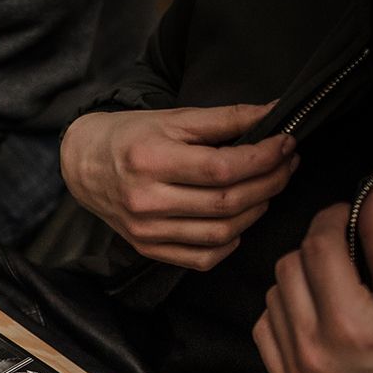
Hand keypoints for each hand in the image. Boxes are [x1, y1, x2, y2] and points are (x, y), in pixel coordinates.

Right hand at [61, 103, 296, 270]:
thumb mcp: (173, 118)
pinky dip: (230, 243)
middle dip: (270, 182)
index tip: (286, 144)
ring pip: (220, 233)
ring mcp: (145, 230)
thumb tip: (274, 113)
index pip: (222, 168)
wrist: (85, 166)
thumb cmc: (130, 137)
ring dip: (257, 211)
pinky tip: (239, 221)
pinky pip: (201, 258)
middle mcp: (145, 201)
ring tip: (268, 189)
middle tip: (287, 164)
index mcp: (150, 161)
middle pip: (226, 202)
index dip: (264, 158)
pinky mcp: (147, 248)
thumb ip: (225, 118)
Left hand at [254, 180, 372, 372]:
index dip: (331, 218)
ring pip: (272, 294)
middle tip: (343, 249)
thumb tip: (371, 196)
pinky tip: (314, 314)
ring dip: (298, 280)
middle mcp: (314, 349)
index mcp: (351, 323)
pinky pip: (263, 329)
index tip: (344, 213)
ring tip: (333, 286)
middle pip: (289, 266)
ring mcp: (295, 371)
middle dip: (316, 248)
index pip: (318, 246)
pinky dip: (284, 313)